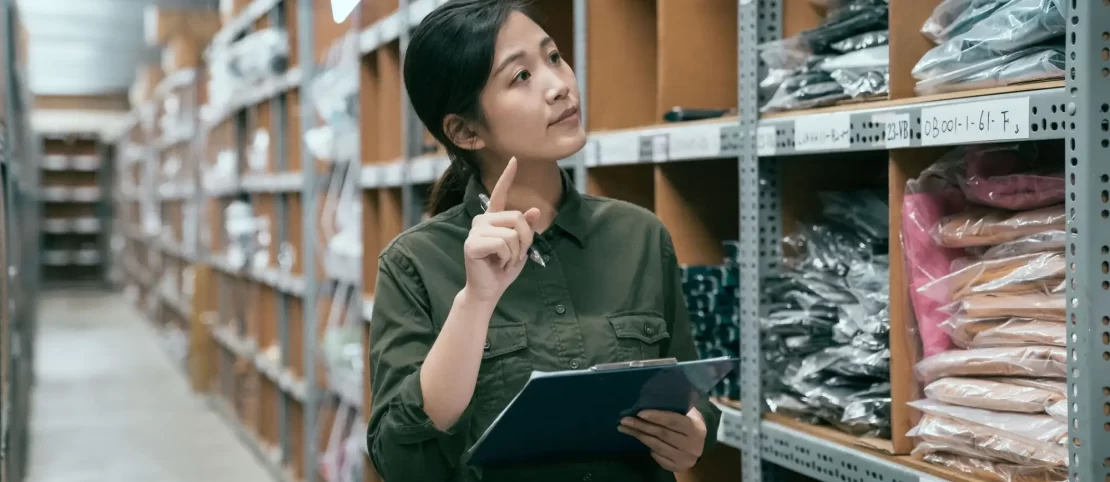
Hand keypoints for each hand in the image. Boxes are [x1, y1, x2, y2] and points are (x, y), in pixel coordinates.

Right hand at [462, 157, 540, 301]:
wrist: (489, 290)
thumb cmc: (503, 268)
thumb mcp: (521, 247)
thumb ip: (526, 229)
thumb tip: (535, 211)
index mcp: (493, 218)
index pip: (500, 193)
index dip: (507, 176)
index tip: (514, 160)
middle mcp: (482, 220)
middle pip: (517, 217)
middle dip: (525, 240)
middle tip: (516, 256)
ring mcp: (475, 230)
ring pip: (512, 233)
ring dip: (516, 252)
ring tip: (505, 261)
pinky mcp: (472, 243)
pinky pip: (503, 244)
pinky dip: (507, 258)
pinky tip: (498, 264)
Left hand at [618, 408, 706, 471]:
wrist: (700, 445)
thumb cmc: (690, 422)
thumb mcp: (688, 412)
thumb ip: (674, 407)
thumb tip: (648, 399)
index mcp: (696, 428)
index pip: (673, 421)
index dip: (656, 416)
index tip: (639, 412)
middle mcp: (692, 445)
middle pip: (662, 434)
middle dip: (641, 426)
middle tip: (624, 420)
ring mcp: (685, 459)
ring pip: (657, 446)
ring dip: (639, 436)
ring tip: (624, 428)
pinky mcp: (678, 467)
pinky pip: (658, 457)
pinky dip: (648, 448)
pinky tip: (639, 438)